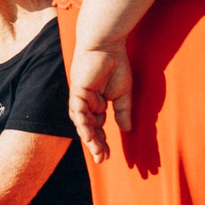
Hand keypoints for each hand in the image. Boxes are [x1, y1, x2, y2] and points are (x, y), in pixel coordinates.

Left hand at [68, 41, 133, 162]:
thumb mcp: (123, 94)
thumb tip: (126, 130)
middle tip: (101, 159)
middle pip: (89, 128)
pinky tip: (89, 136)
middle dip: (95, 144)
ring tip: (98, 152)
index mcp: (96, 103)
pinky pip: (79, 111)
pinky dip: (83, 123)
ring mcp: (80, 97)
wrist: (108, 45)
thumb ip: (123, 112)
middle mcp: (86, 102)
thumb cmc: (116, 65)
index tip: (107, 156)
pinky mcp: (78, 90)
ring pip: (82, 122)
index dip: (101, 142)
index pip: (97, 127)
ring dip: (90, 138)